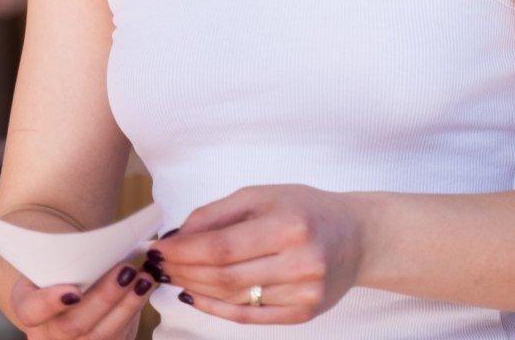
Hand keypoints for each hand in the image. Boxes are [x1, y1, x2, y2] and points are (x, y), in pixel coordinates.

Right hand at [10, 259, 156, 338]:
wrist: (66, 292)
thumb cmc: (59, 274)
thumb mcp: (51, 264)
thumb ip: (65, 259)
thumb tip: (99, 247)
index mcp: (28, 308)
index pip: (31, 310)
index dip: (50, 303)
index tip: (74, 292)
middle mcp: (46, 335)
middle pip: (72, 326)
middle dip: (103, 298)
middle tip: (125, 271)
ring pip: (100, 336)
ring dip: (126, 306)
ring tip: (143, 279)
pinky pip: (117, 337)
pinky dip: (132, 311)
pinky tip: (144, 290)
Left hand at [150, 184, 364, 324]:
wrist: (356, 237)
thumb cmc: (305, 209)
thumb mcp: (262, 196)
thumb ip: (217, 214)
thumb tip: (177, 237)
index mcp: (289, 225)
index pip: (222, 247)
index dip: (183, 251)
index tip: (157, 248)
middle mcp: (300, 262)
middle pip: (224, 276)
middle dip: (183, 270)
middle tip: (158, 265)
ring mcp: (304, 293)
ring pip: (234, 299)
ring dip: (195, 288)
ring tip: (172, 276)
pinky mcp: (304, 313)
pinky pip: (249, 317)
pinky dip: (217, 309)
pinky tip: (195, 296)